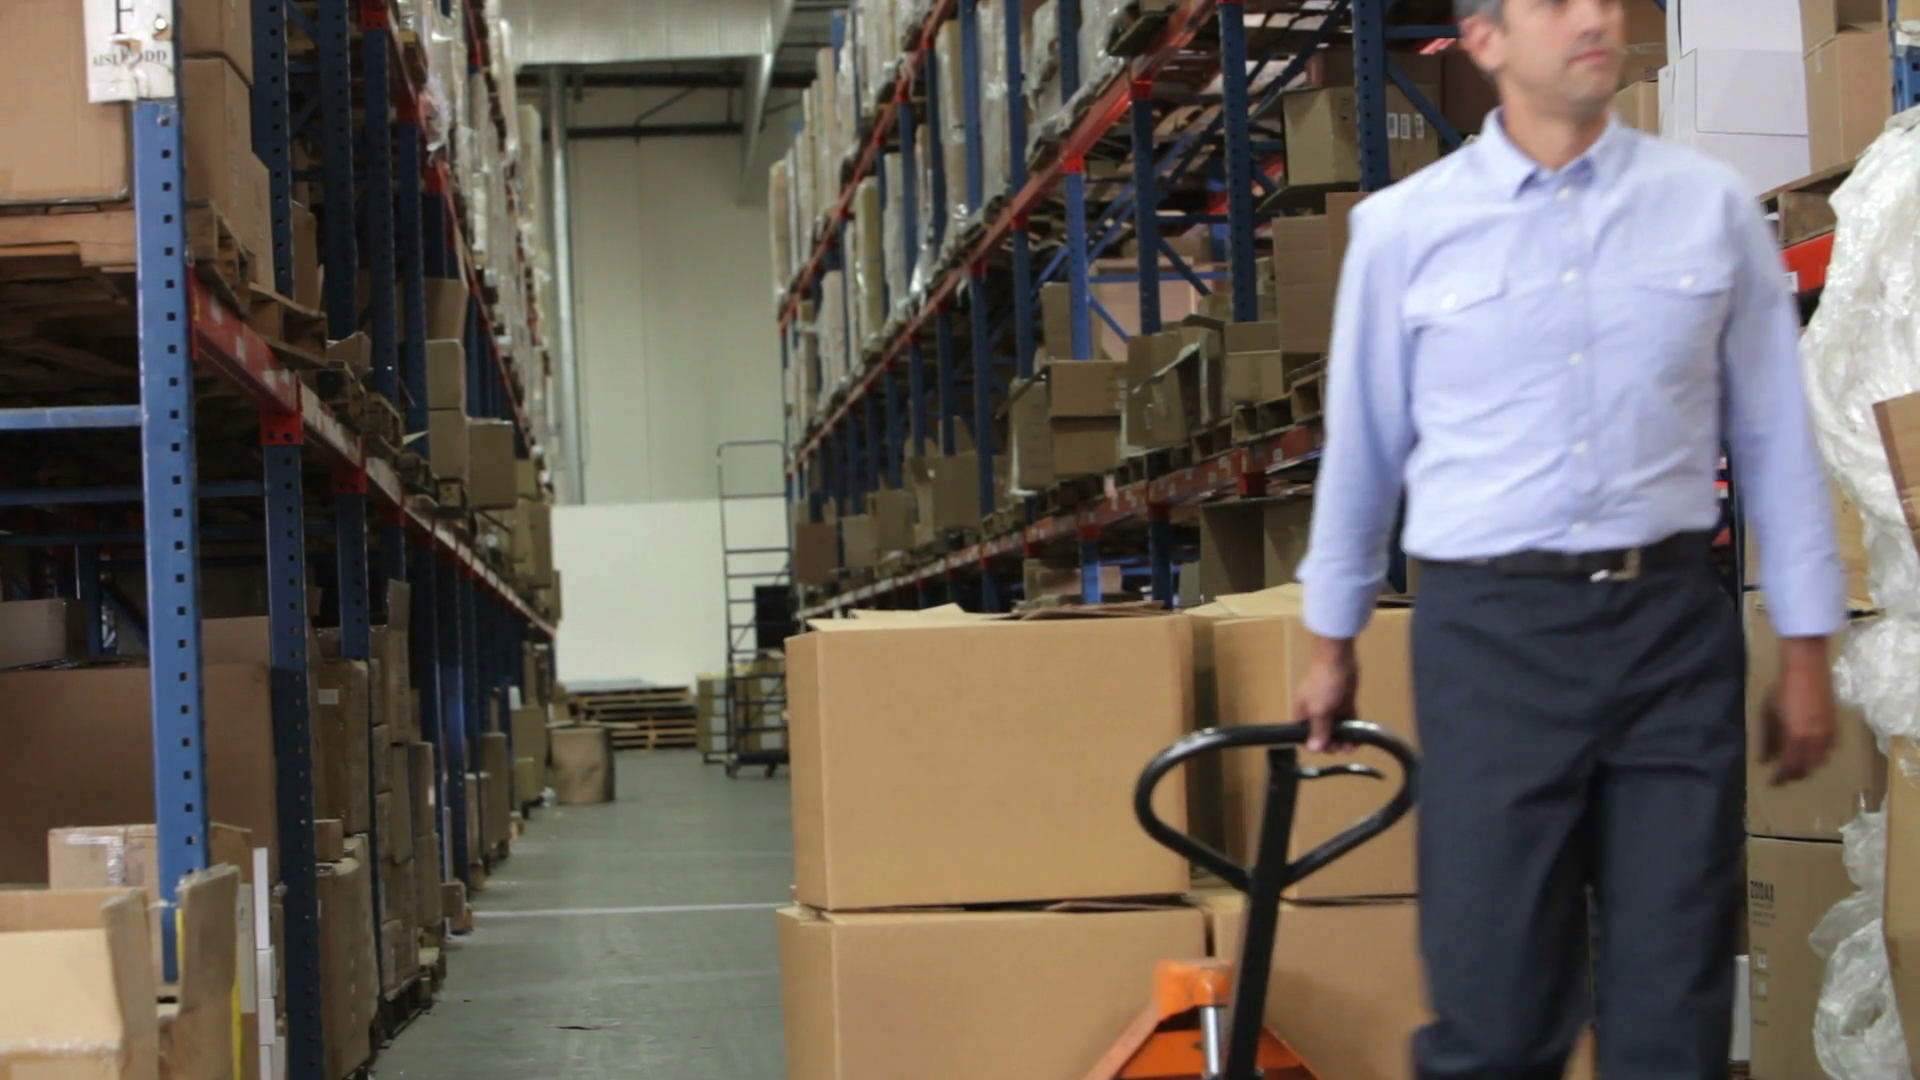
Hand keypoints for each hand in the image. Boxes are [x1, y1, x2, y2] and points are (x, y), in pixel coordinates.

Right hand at [1297, 636, 1359, 752]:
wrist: (1338, 659)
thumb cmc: (1324, 684)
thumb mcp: (1319, 710)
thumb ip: (1318, 730)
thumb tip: (1313, 749)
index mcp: (1303, 713)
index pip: (1305, 735)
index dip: (1315, 744)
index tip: (1327, 749)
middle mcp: (1316, 712)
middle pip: (1322, 734)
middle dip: (1332, 743)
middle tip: (1342, 748)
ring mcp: (1331, 707)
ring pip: (1337, 728)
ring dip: (1344, 738)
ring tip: (1353, 746)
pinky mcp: (1345, 702)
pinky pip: (1348, 720)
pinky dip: (1352, 729)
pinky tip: (1359, 739)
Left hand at [1761, 637, 1837, 784]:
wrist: (1807, 668)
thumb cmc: (1782, 689)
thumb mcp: (1768, 715)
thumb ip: (1767, 740)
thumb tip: (1764, 761)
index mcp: (1797, 739)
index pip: (1790, 768)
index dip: (1781, 778)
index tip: (1772, 783)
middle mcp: (1816, 740)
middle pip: (1807, 768)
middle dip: (1794, 775)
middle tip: (1782, 776)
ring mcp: (1828, 733)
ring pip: (1821, 760)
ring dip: (1808, 766)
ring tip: (1795, 764)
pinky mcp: (1835, 725)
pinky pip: (1830, 749)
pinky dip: (1819, 755)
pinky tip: (1810, 750)